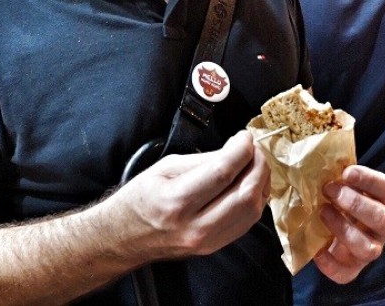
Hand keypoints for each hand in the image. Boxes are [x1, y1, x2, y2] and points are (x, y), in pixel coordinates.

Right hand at [113, 131, 270, 260]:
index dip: (241, 149)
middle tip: (254, 148)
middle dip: (258, 164)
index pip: (223, 172)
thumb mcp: (164, 168)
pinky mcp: (214, 247)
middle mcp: (195, 226)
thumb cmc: (139, 199)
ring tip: (255, 164)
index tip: (245, 136)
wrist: (123, 238)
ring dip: (261, 182)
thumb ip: (202, 160)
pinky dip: (256, 200)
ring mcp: (207, 241)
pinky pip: (247, 223)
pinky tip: (251, 184)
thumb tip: (234, 150)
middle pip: (245, 193)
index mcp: (177, 201)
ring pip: (252, 210)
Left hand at [313, 165, 384, 283]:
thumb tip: (318, 161)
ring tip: (323, 212)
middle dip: (356, 204)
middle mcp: (384, 227)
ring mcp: (371, 248)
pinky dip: (330, 264)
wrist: (338, 225)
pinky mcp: (353, 268)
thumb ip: (339, 176)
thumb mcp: (345, 183)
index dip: (369, 180)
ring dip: (344, 230)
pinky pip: (346, 274)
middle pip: (383, 220)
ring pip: (369, 249)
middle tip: (329, 191)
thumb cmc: (342, 197)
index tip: (346, 172)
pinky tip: (317, 250)